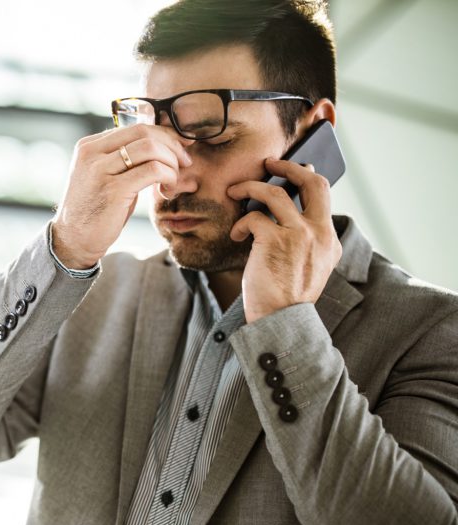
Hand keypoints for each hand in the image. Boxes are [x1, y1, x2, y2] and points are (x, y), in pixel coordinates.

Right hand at [51, 125, 192, 268]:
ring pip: (150, 148)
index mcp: (89, 146)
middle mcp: (92, 153)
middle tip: (184, 162)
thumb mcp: (104, 177)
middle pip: (144, 133)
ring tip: (173, 180)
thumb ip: (122, 159)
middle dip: (172, 145)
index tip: (180, 147)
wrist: (72, 241)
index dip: (163, 134)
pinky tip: (167, 190)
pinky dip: (168, 177)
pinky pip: (152, 171)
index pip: (135, 127)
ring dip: (171, 162)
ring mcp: (100, 170)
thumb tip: (158, 146)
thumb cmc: (94, 210)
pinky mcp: (113, 189)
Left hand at [227, 158, 342, 323]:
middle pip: (311, 182)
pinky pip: (253, 217)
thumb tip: (286, 215)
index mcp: (330, 240)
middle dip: (289, 166)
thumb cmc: (287, 297)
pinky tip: (236, 235)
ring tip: (235, 191)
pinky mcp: (274, 239)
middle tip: (270, 163)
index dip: (306, 178)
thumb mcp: (310, 267)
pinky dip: (241, 224)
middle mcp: (319, 232)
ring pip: (274, 192)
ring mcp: (299, 234)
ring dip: (250, 188)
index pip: (323, 196)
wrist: (280, 320)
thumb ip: (307, 242)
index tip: (294, 170)